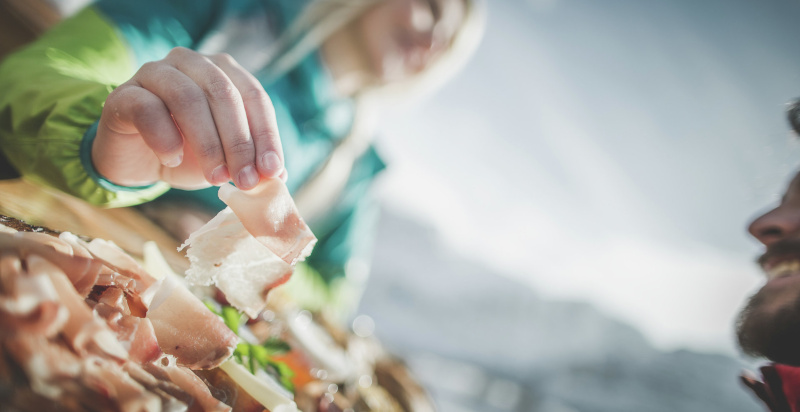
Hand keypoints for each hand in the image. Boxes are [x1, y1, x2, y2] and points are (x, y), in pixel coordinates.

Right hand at [92, 47, 285, 189]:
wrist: (137, 160)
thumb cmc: (188, 153)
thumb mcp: (226, 158)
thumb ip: (251, 162)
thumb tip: (279, 176)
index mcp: (223, 71)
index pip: (254, 96)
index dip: (266, 134)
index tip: (272, 170)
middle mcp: (191, 62)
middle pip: (224, 94)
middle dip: (239, 142)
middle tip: (245, 180)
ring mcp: (154, 73)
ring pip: (188, 99)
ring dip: (208, 144)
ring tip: (216, 179)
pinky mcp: (124, 94)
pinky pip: (148, 110)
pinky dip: (166, 139)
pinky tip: (173, 160)